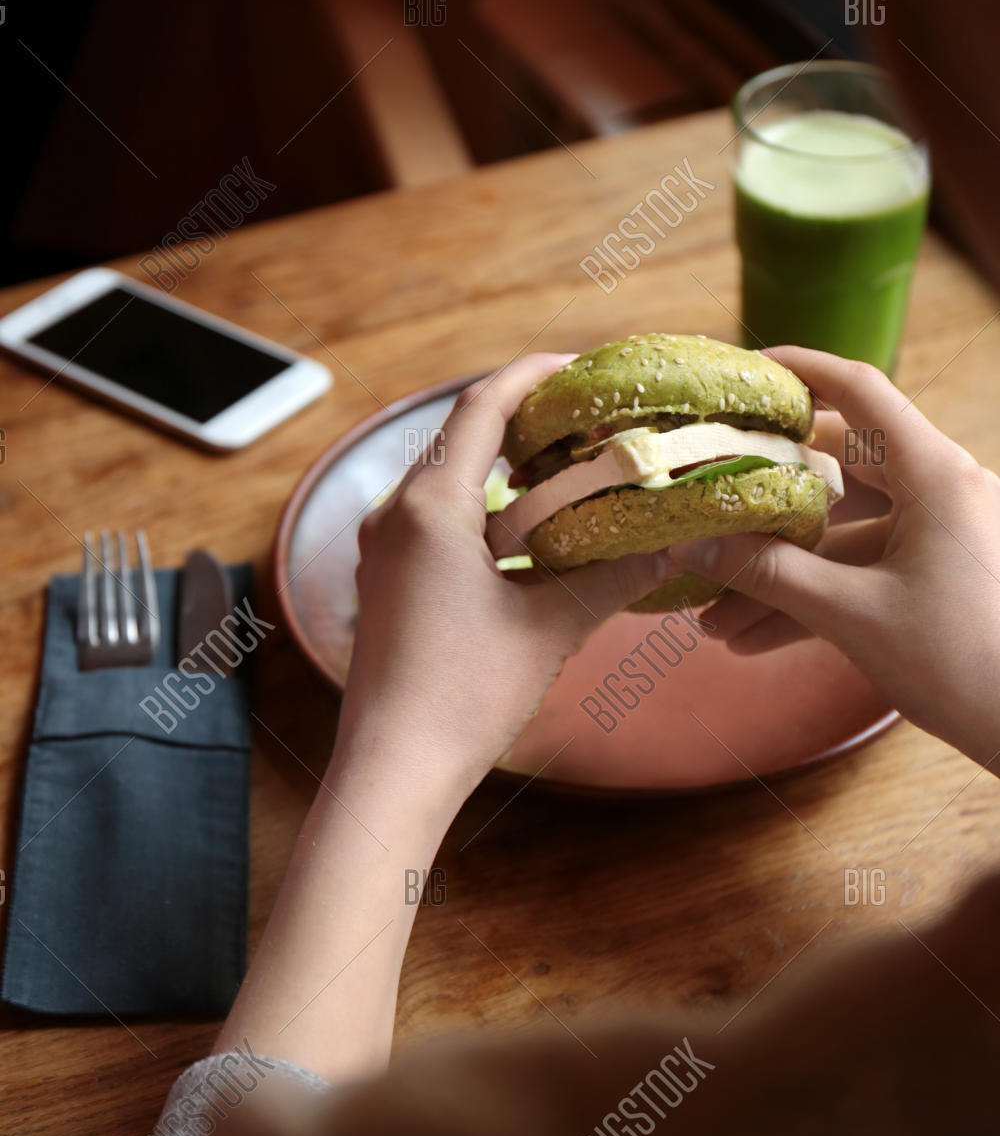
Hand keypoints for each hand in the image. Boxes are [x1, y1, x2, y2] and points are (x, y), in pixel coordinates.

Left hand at [337, 353, 675, 796]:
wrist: (394, 768)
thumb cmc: (463, 697)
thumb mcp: (550, 629)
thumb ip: (613, 577)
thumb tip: (671, 545)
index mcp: (429, 507)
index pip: (482, 407)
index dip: (534, 376)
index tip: (582, 367)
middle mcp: (393, 515)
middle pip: (462, 438)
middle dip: (526, 422)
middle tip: (589, 421)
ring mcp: (382, 549)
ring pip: (448, 482)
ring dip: (506, 471)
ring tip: (568, 472)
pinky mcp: (385, 582)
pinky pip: (436, 522)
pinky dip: (485, 513)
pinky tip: (530, 537)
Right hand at [671, 346, 999, 769]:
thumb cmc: (964, 663)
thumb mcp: (854, 616)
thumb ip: (769, 575)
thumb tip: (691, 544)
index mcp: (936, 475)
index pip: (861, 392)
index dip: (802, 372)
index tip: (747, 372)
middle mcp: (944, 492)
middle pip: (839, 471)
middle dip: (767, 509)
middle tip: (706, 511)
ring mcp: (944, 538)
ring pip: (844, 538)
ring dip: (782, 575)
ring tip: (713, 617)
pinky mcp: (940, 579)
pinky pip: (865, 574)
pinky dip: (814, 600)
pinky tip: (752, 640)